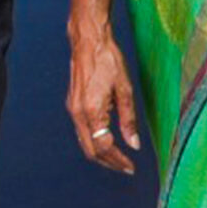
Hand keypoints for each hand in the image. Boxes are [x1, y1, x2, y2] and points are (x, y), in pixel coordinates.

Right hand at [65, 15, 141, 173]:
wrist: (88, 40)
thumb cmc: (108, 60)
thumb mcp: (125, 89)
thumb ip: (128, 119)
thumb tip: (134, 143)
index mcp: (91, 111)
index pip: (103, 146)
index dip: (118, 160)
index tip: (131, 166)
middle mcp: (77, 113)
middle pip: (90, 149)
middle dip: (108, 162)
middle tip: (126, 167)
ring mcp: (72, 108)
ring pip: (84, 141)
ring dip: (101, 152)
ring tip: (119, 157)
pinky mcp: (73, 104)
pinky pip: (82, 130)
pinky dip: (94, 140)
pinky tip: (108, 139)